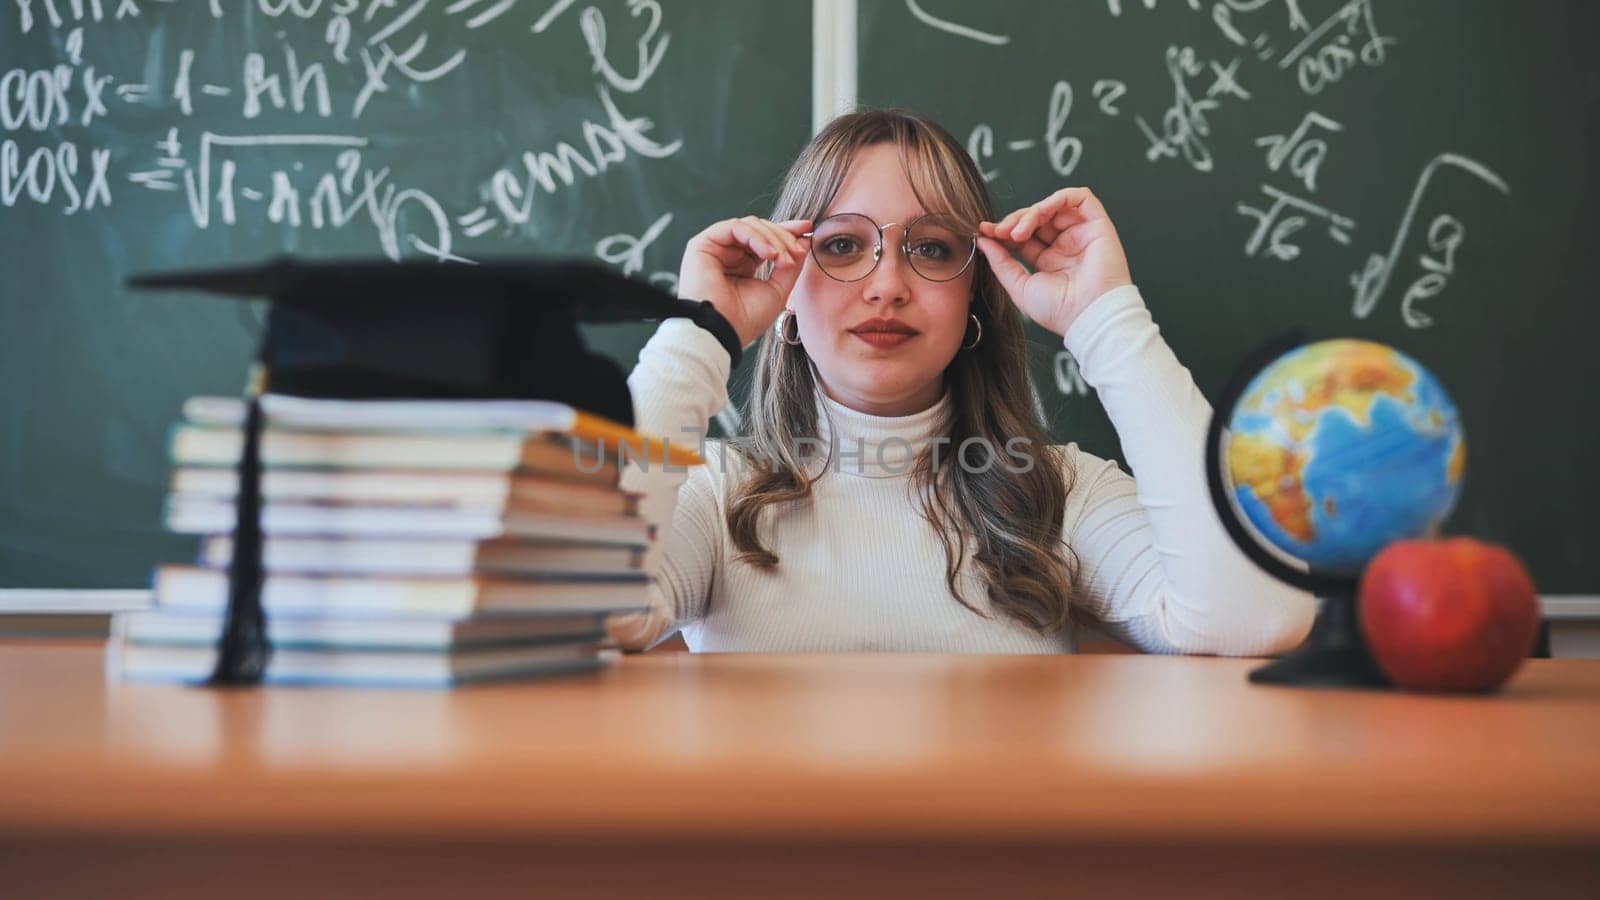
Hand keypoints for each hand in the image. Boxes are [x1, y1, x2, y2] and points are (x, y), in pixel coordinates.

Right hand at [678, 216, 811, 346]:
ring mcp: (715, 248)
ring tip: (783, 259)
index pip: (766, 239)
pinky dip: (756, 237)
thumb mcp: (777, 290)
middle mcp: (728, 254)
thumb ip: (790, 264)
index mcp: (743, 265)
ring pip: (750, 226)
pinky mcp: (702, 244)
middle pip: (760, 229)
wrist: (721, 333)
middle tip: (798, 251)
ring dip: (773, 238)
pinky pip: (734, 227)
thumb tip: (804, 239)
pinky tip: (769, 254)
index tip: (808, 230)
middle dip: (784, 236)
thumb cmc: (745, 320)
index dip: (787, 232)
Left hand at [977, 187, 1132, 336]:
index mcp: (1048, 261)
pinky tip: (1041, 212)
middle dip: (1014, 220)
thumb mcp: (1019, 287)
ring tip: (1018, 231)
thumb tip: (982, 241)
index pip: (1023, 236)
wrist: (1089, 315)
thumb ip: (1000, 262)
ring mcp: (1081, 234)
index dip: (1003, 230)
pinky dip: (1057, 199)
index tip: (985, 231)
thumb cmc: (1060, 311)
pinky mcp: (1097, 225)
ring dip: (1030, 213)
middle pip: (1035, 219)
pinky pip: (1080, 198)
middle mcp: (1065, 246)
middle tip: (999, 231)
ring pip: (1052, 207)